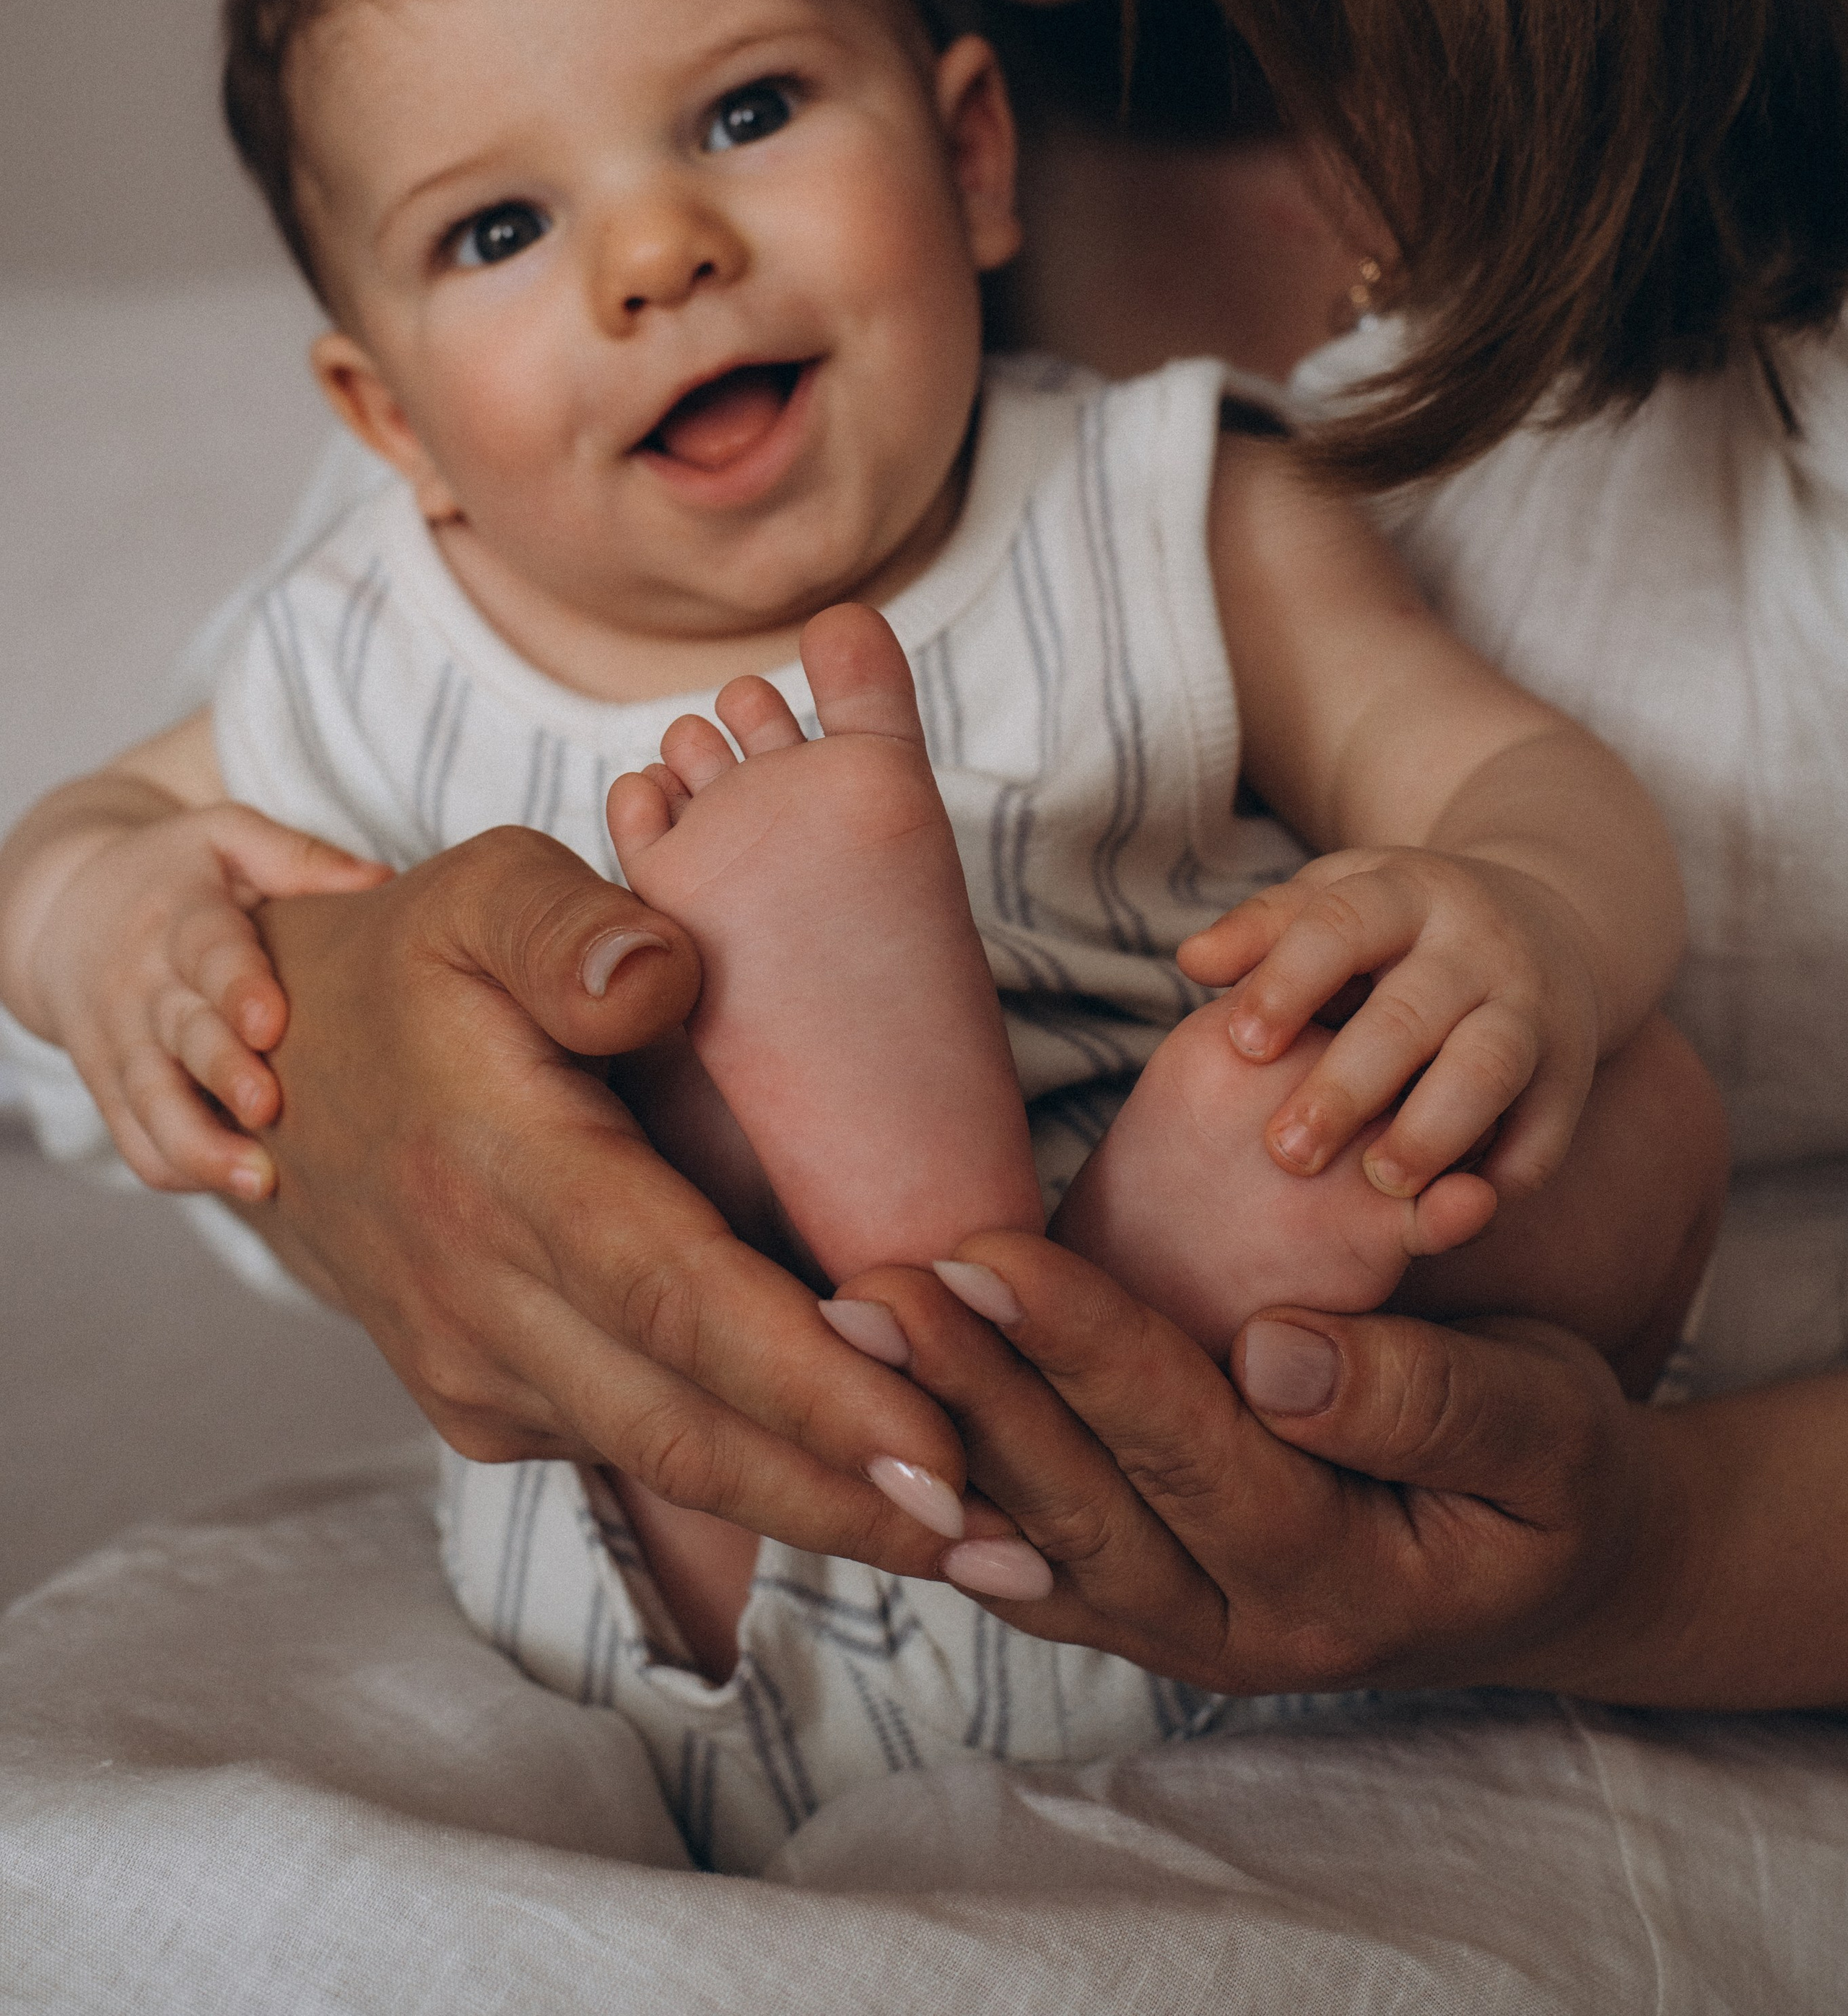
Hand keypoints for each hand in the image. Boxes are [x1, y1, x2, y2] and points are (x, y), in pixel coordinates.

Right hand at [27, 803, 389, 1198]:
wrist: (67, 912)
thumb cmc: (178, 874)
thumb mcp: (226, 837)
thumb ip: (298, 857)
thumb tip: (381, 880)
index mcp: (181, 918)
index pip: (208, 954)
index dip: (237, 988)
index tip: (271, 1023)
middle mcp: (145, 986)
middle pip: (181, 1037)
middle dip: (222, 1074)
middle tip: (270, 1108)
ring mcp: (122, 1043)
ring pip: (150, 1105)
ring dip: (199, 1146)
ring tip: (260, 1180)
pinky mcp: (110, 1087)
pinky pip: (134, 1139)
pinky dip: (175, 1168)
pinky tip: (232, 1183)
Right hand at [250, 826, 983, 1570]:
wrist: (278, 1081)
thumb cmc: (417, 968)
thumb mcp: (476, 891)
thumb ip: (568, 923)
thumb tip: (664, 971)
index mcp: (496, 1162)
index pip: (669, 1295)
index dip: (807, 1383)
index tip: (941, 1447)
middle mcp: (479, 1296)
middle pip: (688, 1425)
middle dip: (856, 1496)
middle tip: (1018, 1547)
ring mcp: (479, 1375)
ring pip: (672, 1464)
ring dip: (831, 1513)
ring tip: (996, 1553)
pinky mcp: (493, 1411)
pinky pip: (639, 1454)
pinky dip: (764, 1484)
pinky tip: (884, 1497)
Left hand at [839, 1232, 1672, 1696]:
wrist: (1564, 1572)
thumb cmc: (1559, 1475)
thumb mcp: (1550, 1429)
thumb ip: (1428, 1397)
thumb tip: (1279, 1351)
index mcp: (1344, 1584)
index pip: (1190, 1452)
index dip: (1085, 1350)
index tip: (988, 1250)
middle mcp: (1243, 1633)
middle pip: (1082, 1505)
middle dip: (968, 1388)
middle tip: (868, 1289)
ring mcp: (1185, 1632)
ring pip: (1037, 1538)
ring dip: (936, 1433)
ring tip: (847, 1331)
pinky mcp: (1150, 1602)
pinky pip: (1035, 1562)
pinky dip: (952, 1498)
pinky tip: (873, 1435)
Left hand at [1178, 850, 1602, 1200]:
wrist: (1542, 925)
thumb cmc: (1397, 928)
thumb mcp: (1335, 900)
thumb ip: (1263, 931)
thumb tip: (1191, 960)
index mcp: (1404, 893)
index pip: (1342, 926)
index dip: (1289, 982)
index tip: (1241, 1044)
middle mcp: (1475, 946)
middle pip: (1410, 1013)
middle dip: (1348, 1085)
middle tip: (1285, 1151)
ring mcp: (1531, 1007)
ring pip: (1487, 1067)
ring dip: (1433, 1129)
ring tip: (1379, 1180)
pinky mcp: (1571, 1072)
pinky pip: (1546, 1130)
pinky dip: (1506, 1172)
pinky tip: (1453, 1208)